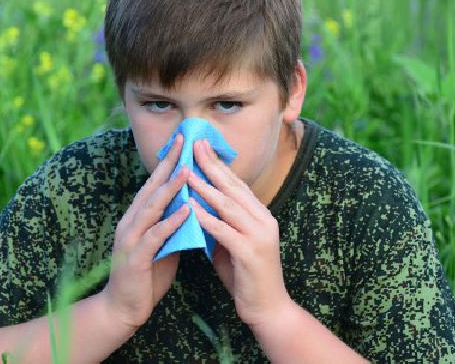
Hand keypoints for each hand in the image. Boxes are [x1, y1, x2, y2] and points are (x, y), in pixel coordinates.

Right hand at [101, 133, 190, 329]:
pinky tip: (186, 210)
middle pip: (151, 188)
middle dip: (168, 164)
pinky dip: (170, 222)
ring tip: (188, 171)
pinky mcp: (134, 258)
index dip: (168, 162)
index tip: (183, 141)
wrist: (123, 309)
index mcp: (137, 218)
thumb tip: (194, 207)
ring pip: (151, 208)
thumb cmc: (146, 276)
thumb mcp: (163, 246)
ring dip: (170, 188)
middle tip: (183, 142)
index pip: (154, 184)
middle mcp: (131, 222)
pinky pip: (155, 236)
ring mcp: (130, 239)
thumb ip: (174, 226)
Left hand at [187, 139, 293, 327]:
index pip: (237, 184)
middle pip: (233, 187)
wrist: (268, 309)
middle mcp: (264, 220)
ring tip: (186, 172)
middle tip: (195, 146)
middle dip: (212, 165)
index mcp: (261, 215)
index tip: (202, 147)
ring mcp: (259, 235)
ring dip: (205, 187)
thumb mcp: (233, 244)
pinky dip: (205, 217)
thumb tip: (198, 207)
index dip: (219, 165)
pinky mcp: (250, 252)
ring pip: (228, 205)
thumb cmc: (247, 277)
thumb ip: (221, 225)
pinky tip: (190, 207)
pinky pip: (223, 230)